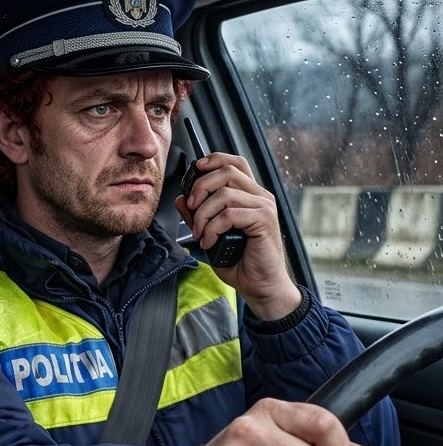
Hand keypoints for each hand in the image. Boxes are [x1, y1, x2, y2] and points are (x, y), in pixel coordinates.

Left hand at [175, 152, 301, 320]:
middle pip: (226, 172)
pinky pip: (229, 214)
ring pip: (224, 194)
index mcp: (249, 195)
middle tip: (191, 209)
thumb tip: (181, 199)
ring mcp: (264, 207)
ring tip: (200, 234)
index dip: (214, 160)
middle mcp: (260, 196)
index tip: (195, 169)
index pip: (235, 163)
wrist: (260, 286)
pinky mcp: (264, 221)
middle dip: (200, 187)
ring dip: (203, 215)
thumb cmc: (239, 262)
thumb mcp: (211, 235)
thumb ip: (198, 216)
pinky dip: (212, 228)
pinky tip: (209, 242)